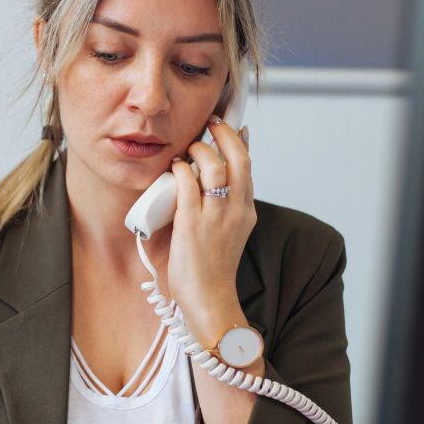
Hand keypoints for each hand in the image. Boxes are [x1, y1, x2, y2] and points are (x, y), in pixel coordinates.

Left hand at [168, 116, 255, 347]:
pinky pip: (187, 185)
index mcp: (246, 212)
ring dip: (199, 151)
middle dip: (225, 135)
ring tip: (188, 150)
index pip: (248, 168)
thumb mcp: (228, 234)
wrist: (210, 299)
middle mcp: (236, 211)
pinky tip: (175, 168)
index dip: (240, 143)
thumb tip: (211, 183)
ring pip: (214, 167)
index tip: (235, 128)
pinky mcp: (193, 224)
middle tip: (211, 124)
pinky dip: (181, 170)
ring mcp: (215, 217)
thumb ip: (223, 208)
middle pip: (238, 159)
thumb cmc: (212, 270)